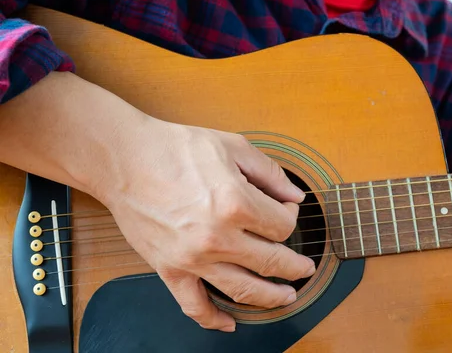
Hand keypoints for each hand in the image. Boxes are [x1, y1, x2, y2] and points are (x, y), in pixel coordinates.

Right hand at [0, 72, 314, 333]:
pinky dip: (213, 320)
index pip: (282, 226)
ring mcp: (193, 258)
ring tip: (287, 296)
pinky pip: (195, 305)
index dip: (291, 218)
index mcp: (236, 203)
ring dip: (272, 298)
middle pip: (272, 262)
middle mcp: (218, 237)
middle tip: (305, 269)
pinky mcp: (170, 269)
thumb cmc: (176, 148)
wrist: (125, 159)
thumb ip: (270, 173)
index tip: (286, 212)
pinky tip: (229, 325)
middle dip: (296, 267)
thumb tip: (295, 195)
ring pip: (243, 291)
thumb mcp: (233, 147)